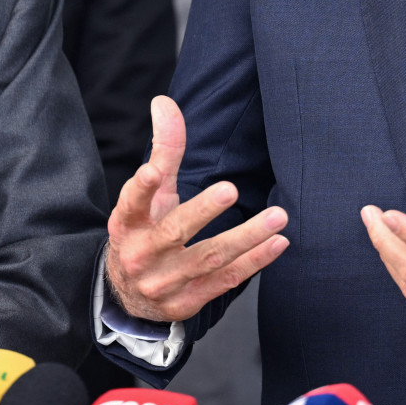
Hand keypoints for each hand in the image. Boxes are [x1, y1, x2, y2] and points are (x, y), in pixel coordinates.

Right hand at [104, 96, 289, 321]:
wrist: (129, 295)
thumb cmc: (144, 231)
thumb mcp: (149, 194)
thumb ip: (163, 149)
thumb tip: (165, 102)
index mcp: (127, 224)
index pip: (131, 203)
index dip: (141, 188)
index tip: (152, 171)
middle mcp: (141, 255)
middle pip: (173, 232)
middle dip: (202, 211)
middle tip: (230, 189)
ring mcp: (164, 282)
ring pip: (208, 258)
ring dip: (245, 238)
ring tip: (277, 216)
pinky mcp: (187, 302)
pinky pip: (225, 281)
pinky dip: (253, 261)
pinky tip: (277, 242)